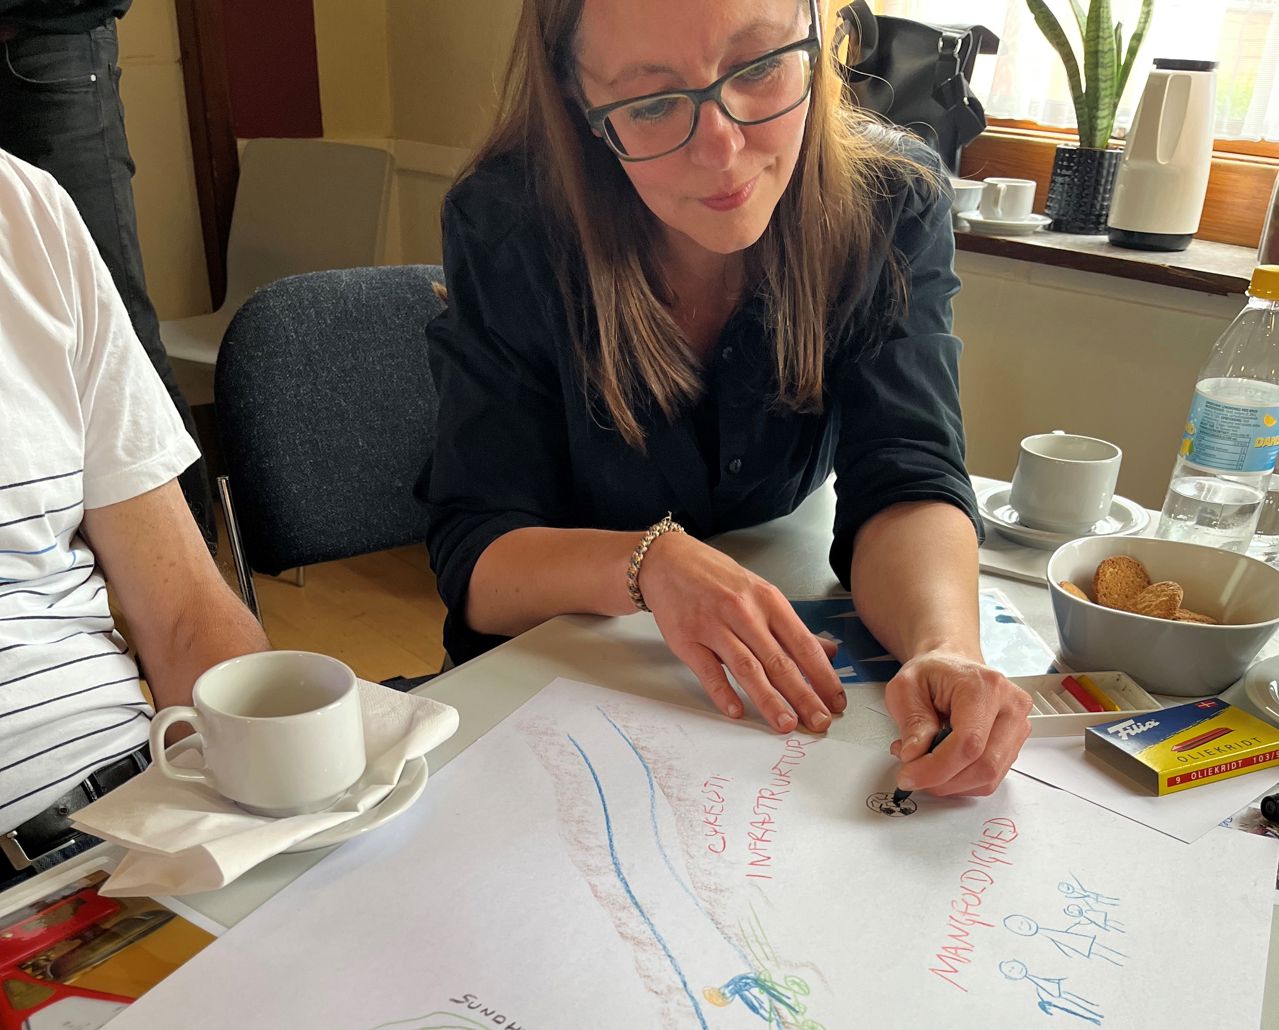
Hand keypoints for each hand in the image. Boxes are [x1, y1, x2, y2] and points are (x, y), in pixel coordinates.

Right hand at [638, 532, 845, 732]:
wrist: (669, 561)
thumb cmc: (718, 579)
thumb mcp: (761, 593)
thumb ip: (792, 627)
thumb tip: (828, 652)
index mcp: (768, 600)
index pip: (803, 644)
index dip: (823, 675)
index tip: (836, 700)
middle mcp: (744, 612)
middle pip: (779, 661)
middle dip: (803, 695)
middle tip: (819, 721)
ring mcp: (714, 626)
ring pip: (747, 668)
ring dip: (769, 699)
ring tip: (786, 723)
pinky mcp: (687, 639)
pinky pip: (708, 670)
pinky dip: (723, 692)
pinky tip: (736, 712)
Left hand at [884, 652, 1031, 796]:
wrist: (951, 664)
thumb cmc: (933, 672)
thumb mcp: (906, 687)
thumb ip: (912, 722)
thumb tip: (915, 755)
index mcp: (985, 687)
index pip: (968, 742)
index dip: (936, 768)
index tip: (908, 776)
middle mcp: (1010, 707)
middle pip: (984, 766)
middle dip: (942, 780)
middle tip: (912, 774)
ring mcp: (1017, 728)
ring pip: (988, 778)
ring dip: (950, 783)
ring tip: (924, 762)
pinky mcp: (1013, 745)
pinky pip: (989, 779)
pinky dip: (960, 781)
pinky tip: (941, 765)